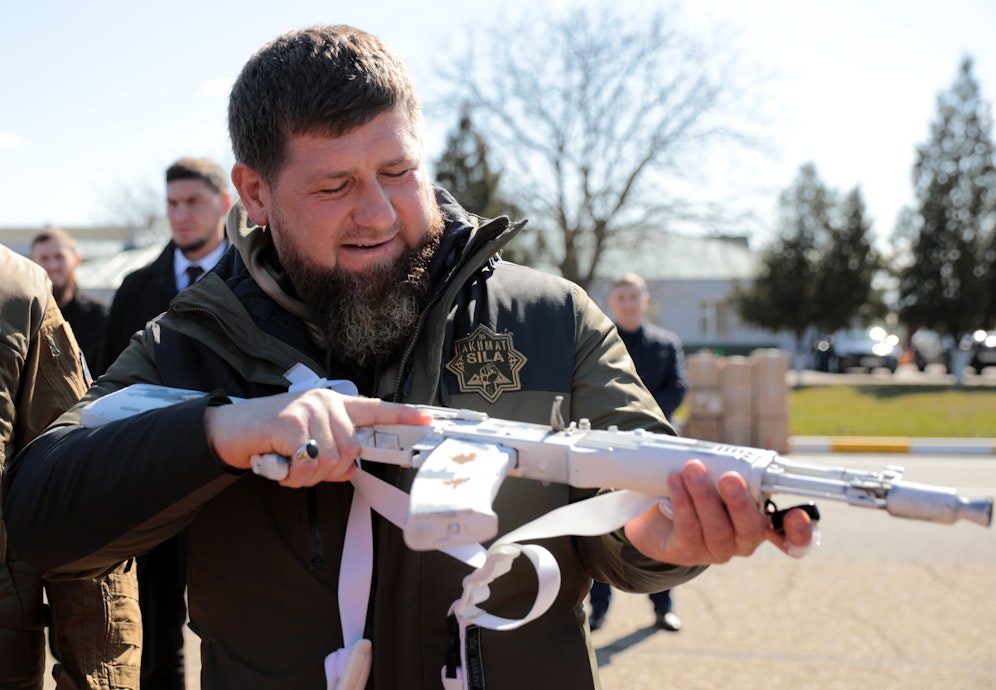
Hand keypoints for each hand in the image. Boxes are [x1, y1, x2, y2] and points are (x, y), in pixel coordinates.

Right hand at [204, 389, 432, 486]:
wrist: (228, 429)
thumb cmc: (269, 437)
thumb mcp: (306, 439)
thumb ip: (332, 450)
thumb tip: (350, 468)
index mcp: (333, 403)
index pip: (374, 408)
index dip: (402, 416)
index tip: (428, 419)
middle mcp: (326, 402)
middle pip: (351, 450)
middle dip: (329, 470)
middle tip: (301, 467)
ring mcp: (309, 410)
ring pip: (331, 461)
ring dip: (307, 476)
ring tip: (287, 464)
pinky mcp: (293, 423)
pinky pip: (310, 464)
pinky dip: (293, 475)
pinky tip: (278, 463)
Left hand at [623, 459, 813, 564]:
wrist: (654, 513)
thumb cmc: (698, 490)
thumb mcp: (718, 478)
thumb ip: (732, 469)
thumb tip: (734, 455)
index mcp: (760, 521)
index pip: (791, 537)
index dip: (799, 532)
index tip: (798, 515)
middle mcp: (743, 540)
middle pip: (750, 529)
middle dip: (739, 502)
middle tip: (729, 477)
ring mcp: (716, 549)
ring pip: (717, 527)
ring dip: (704, 495)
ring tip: (692, 468)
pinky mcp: (687, 551)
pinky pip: (689, 529)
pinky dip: (682, 501)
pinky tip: (675, 482)